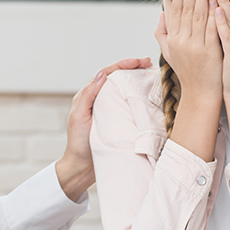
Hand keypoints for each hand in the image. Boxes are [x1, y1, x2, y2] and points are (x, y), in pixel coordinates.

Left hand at [56, 57, 152, 200]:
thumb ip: (88, 95)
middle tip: (149, 64)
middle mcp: (99, 100)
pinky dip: (138, 98)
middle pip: (118, 78)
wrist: (82, 168)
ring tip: (151, 75)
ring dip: (136, 80)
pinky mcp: (117, 121)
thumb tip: (102, 74)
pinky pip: (128, 105)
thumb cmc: (78, 143)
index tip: (139, 61)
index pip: (107, 74)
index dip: (123, 65)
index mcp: (89, 96)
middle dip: (133, 68)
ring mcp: (109, 110)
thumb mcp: (79, 116)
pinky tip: (149, 96)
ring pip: (124, 90)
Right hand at [154, 0, 222, 100]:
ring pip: (198, 16)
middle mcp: (181, 41)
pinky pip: (211, 29)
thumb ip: (163, 33)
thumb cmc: (188, 72)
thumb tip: (162, 14)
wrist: (200, 94)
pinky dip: (213, 14)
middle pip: (186, 10)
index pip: (176, 11)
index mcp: (173, 39)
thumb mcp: (170, 53)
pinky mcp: (209, 52)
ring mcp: (195, 46)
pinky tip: (217, 1)